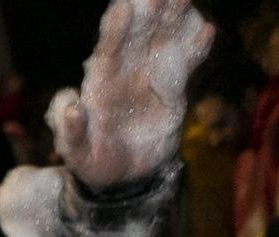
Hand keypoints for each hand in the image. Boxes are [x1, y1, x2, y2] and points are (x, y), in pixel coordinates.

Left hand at [49, 0, 211, 188]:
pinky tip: (207, 31)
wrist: (123, 177)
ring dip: (173, 20)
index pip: (108, 51)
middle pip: (138, 37)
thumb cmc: (93, 161)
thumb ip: (71, 131)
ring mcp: (150, 79)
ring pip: (163, 43)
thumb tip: (72, 107)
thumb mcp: (76, 153)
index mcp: (101, 84)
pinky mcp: (172, 92)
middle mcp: (126, 74)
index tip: (122, 9)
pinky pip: (185, 67)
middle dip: (149, 14)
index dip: (115, 31)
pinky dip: (195, 50)